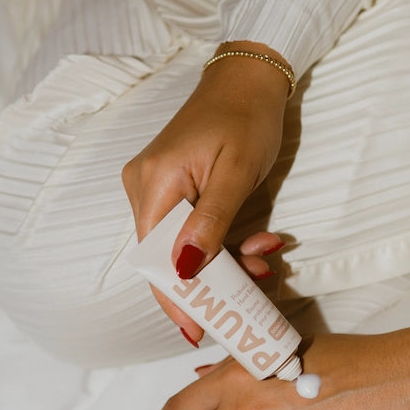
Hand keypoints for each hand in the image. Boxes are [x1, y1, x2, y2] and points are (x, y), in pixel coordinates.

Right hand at [121, 43, 292, 340]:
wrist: (248, 79)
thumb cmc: (246, 117)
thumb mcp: (237, 172)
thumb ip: (211, 222)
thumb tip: (186, 270)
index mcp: (154, 183)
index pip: (154, 258)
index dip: (174, 298)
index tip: (197, 330)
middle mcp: (143, 187)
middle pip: (168, 256)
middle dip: (213, 278)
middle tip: (258, 282)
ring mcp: (155, 188)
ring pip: (183, 247)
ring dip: (224, 261)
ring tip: (266, 255)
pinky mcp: (171, 188)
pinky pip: (190, 231)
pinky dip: (221, 243)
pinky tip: (255, 243)